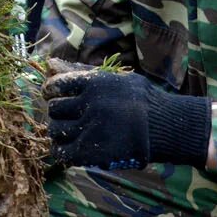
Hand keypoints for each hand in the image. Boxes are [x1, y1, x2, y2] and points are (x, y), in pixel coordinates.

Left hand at [44, 70, 210, 169]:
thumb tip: (51, 64)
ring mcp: (89, 129)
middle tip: (65, 117)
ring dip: (58, 132)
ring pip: (55, 130)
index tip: (52, 96)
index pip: (56, 85)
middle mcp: (89, 104)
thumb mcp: (119, 79)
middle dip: (57, 113)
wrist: (166, 127)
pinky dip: (60, 151)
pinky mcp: (91, 152)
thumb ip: (87, 73)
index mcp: (94, 83)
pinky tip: (69, 149)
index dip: (50, 91)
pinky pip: (62, 152)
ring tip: (68, 133)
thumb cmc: (143, 101)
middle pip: (54, 109)